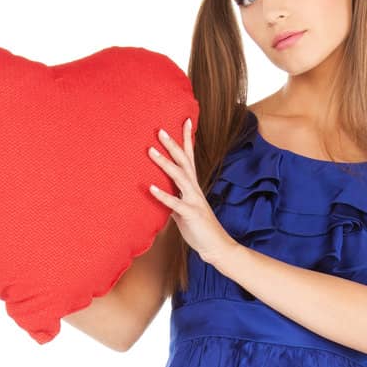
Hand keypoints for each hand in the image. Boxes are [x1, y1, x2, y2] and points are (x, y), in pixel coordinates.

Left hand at [148, 119, 235, 269]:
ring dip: (164, 163)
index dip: (188, 139)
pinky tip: (151, 188)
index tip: (186, 120)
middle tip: (160, 130)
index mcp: (193, 186)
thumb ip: (173, 198)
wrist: (215, 246)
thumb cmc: (199, 228)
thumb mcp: (184, 209)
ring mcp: (193, 200)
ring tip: (151, 151)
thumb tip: (159, 192)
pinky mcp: (190, 214)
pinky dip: (163, 195)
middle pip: (184, 161)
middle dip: (173, 144)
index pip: (190, 157)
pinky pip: (174, 203)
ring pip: (179, 177)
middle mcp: (194, 189)